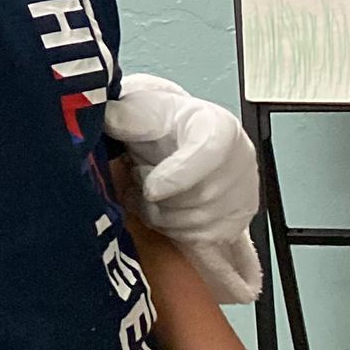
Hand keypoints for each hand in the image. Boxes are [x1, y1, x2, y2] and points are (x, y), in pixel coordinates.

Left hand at [105, 77, 257, 252]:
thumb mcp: (141, 111)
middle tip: (138, 181)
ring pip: (200, 221)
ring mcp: (244, 192)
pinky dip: (174, 231)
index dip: (178, 176)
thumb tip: (106, 116)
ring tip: (145, 195)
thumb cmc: (161, 125)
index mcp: (220, 126)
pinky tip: (161, 210)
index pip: (209, 154)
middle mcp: (241, 159)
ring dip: (162, 215)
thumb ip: (124, 115)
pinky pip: (202, 238)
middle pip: (202, 196)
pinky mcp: (238, 219)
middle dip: (159, 198)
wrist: (174, 140)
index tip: (149, 189)